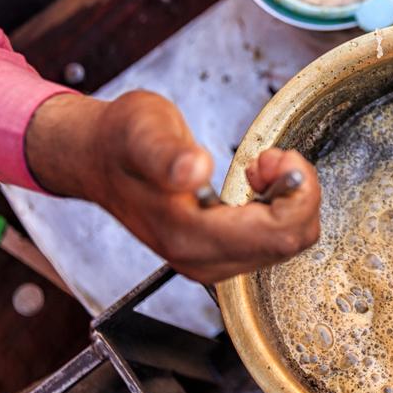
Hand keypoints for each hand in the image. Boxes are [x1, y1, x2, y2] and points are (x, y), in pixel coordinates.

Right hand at [26, 91, 319, 283]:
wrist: (97, 158)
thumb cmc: (121, 142)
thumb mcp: (142, 131)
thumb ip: (168, 154)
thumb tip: (195, 171)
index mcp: (188, 236)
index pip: (279, 234)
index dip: (295, 192)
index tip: (272, 158)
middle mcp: (202, 259)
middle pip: (291, 241)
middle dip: (296, 193)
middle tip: (267, 159)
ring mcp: (211, 261)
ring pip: (288, 242)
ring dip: (288, 199)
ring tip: (259, 168)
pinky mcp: (218, 254)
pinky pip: (276, 240)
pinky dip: (279, 208)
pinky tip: (255, 183)